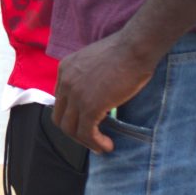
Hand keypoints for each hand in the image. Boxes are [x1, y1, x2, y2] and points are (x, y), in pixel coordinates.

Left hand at [52, 30, 156, 153]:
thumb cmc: (125, 52)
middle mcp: (65, 82)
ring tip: (101, 146)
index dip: (73, 116)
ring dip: (85, 142)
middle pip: (60, 117)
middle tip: (92, 139)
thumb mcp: (96, 62)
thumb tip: (97, 96)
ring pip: (70, 129)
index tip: (88, 124)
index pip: (61, 101)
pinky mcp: (90, 106)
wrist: (135, 48)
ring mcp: (75, 94)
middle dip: (75, 132)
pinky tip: (107, 145)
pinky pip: (86, 132)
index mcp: (65, 70)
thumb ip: (89, 77)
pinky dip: (96, 143)